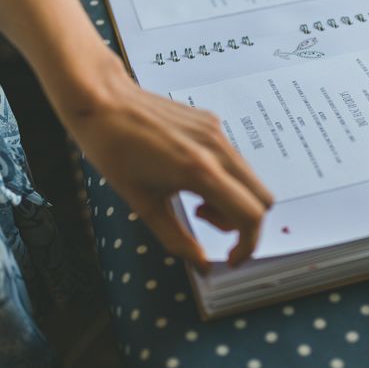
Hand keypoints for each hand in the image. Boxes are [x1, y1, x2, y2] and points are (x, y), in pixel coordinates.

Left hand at [60, 58, 272, 270]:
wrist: (104, 102)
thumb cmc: (115, 153)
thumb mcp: (143, 205)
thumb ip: (177, 239)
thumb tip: (203, 265)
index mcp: (201, 172)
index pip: (250, 215)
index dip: (248, 245)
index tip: (232, 258)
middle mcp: (218, 150)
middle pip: (263, 198)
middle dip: (244, 223)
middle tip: (209, 225)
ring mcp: (219, 133)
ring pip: (249, 179)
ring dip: (232, 200)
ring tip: (195, 200)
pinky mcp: (214, 122)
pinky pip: (234, 159)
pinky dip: (224, 178)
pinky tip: (191, 175)